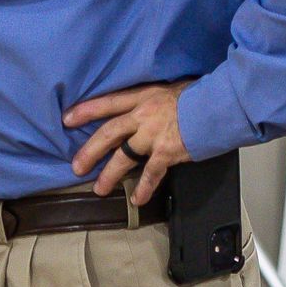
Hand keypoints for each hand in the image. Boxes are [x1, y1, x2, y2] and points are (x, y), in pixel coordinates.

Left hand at [65, 80, 193, 204]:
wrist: (218, 105)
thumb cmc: (197, 95)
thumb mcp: (167, 88)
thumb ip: (150, 100)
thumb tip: (142, 107)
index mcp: (142, 97)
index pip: (108, 103)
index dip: (86, 110)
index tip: (67, 119)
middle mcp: (142, 116)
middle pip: (108, 133)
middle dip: (90, 150)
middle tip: (76, 166)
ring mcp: (153, 135)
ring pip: (124, 157)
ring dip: (110, 174)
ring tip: (99, 189)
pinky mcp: (167, 152)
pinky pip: (151, 173)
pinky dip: (144, 187)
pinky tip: (136, 198)